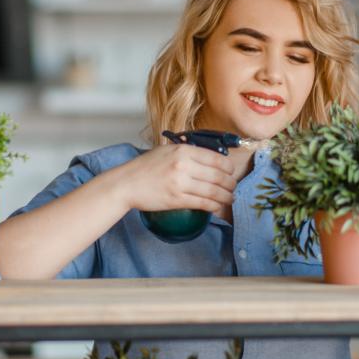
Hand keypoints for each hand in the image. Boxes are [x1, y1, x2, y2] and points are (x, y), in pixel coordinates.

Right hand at [107, 143, 237, 215]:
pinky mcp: (176, 199)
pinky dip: (214, 206)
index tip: (231, 173)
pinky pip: (202, 203)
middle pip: (218, 176)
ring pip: (213, 191)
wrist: (126, 183)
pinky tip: (217, 207)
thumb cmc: (146, 167)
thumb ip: (187, 152)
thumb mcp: (166, 151)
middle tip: (232, 187)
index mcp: (183, 150)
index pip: (216, 159)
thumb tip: (209, 157)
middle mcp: (184, 165)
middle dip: (230, 183)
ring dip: (226, 197)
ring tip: (229, 199)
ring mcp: (180, 183)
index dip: (229, 168)